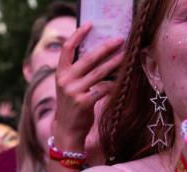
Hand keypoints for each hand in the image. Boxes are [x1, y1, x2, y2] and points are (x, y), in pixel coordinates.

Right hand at [53, 23, 122, 147]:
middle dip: (105, 47)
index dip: (78, 35)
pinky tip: (122, 79)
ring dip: (114, 63)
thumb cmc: (71, 105)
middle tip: (119, 40)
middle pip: (88, 58)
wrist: (67, 130)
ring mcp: (74, 92)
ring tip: (125, 55)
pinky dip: (114, 83)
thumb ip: (77, 72)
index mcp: (60, 74)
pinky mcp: (85, 103)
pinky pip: (104, 88)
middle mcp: (65, 81)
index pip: (67, 49)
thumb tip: (98, 53)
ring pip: (99, 73)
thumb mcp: (68, 86)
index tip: (90, 25)